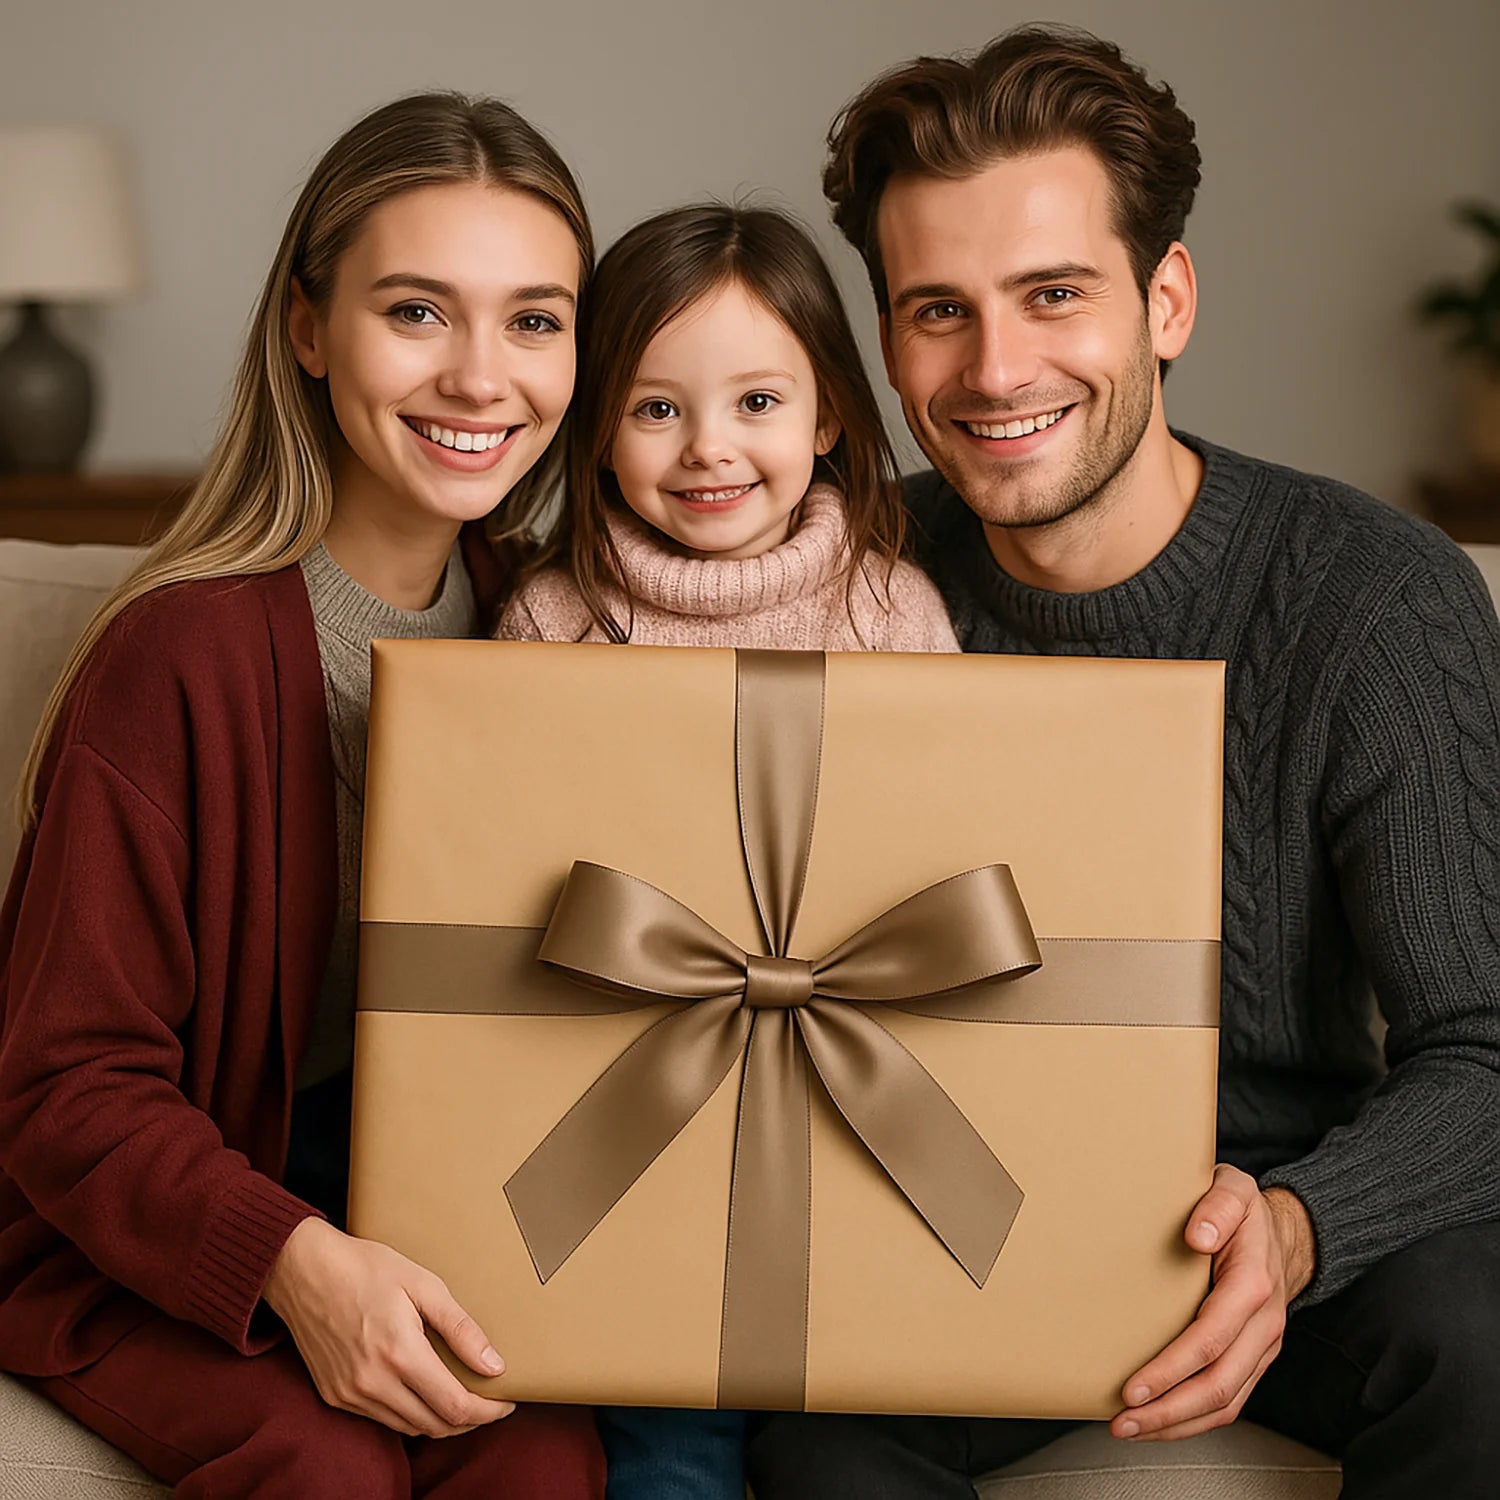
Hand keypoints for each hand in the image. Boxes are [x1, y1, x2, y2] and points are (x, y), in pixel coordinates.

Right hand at [262, 1218, 515, 1437]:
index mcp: (398, 1354)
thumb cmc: (365, 1268)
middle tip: (492, 1400)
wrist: (302, 1270)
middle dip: (470, 1419)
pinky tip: (425, 1393)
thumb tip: (494, 1364)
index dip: (488, 1411)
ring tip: (465, 1397)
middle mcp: (372, 1383)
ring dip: (441, 1421)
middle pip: (435, 1426)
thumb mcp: (423, 1284)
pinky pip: (383, 1419)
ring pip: (410, 1427)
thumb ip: (461, 1327)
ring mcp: (350, 1394)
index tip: (507, 1400)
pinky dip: (411, 1414)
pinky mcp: (334, 1397)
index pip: (454, 1406)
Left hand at [1110, 1166, 1314, 1442]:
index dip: (1172, 1368)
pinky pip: (1229, 1399)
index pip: (1211, 1339)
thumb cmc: (1245, 1210)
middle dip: (1168, 1410)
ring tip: (1131, 1429)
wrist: (1284, 1231)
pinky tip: (1161, 1420)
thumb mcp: (1232, 1189)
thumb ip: (1216, 1207)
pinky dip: (1194, 1418)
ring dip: (1177, 1423)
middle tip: (1123, 1421)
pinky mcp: (1254, 1358)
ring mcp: (1262, 1346)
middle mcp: (1263, 1324)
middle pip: (1218, 1385)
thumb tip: (1198, 1235)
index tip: (1135, 1386)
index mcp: (1253, 1284)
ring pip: (1226, 1402)